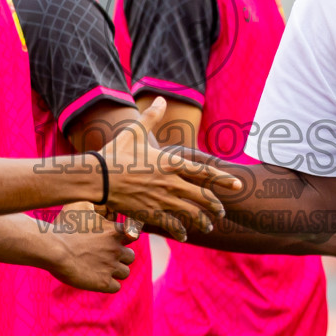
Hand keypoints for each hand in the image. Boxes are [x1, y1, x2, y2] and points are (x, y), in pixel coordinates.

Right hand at [46, 205, 138, 292]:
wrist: (53, 249)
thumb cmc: (64, 227)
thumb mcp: (79, 206)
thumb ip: (93, 204)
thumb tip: (98, 202)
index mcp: (114, 231)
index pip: (134, 234)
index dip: (126, 237)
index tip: (114, 240)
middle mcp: (117, 249)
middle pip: (131, 257)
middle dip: (120, 257)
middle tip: (104, 257)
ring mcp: (111, 267)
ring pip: (125, 272)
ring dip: (115, 272)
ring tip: (98, 269)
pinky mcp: (103, 283)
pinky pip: (116, 287)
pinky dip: (108, 285)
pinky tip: (95, 279)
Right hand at [99, 99, 242, 239]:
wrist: (97, 177)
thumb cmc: (115, 153)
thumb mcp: (135, 132)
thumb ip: (151, 116)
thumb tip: (160, 99)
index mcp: (171, 163)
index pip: (204, 172)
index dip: (223, 179)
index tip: (238, 185)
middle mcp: (171, 183)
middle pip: (202, 197)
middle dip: (215, 206)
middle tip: (222, 212)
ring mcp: (162, 200)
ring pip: (191, 214)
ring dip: (202, 221)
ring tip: (209, 226)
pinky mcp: (150, 213)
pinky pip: (171, 225)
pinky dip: (180, 231)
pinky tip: (184, 236)